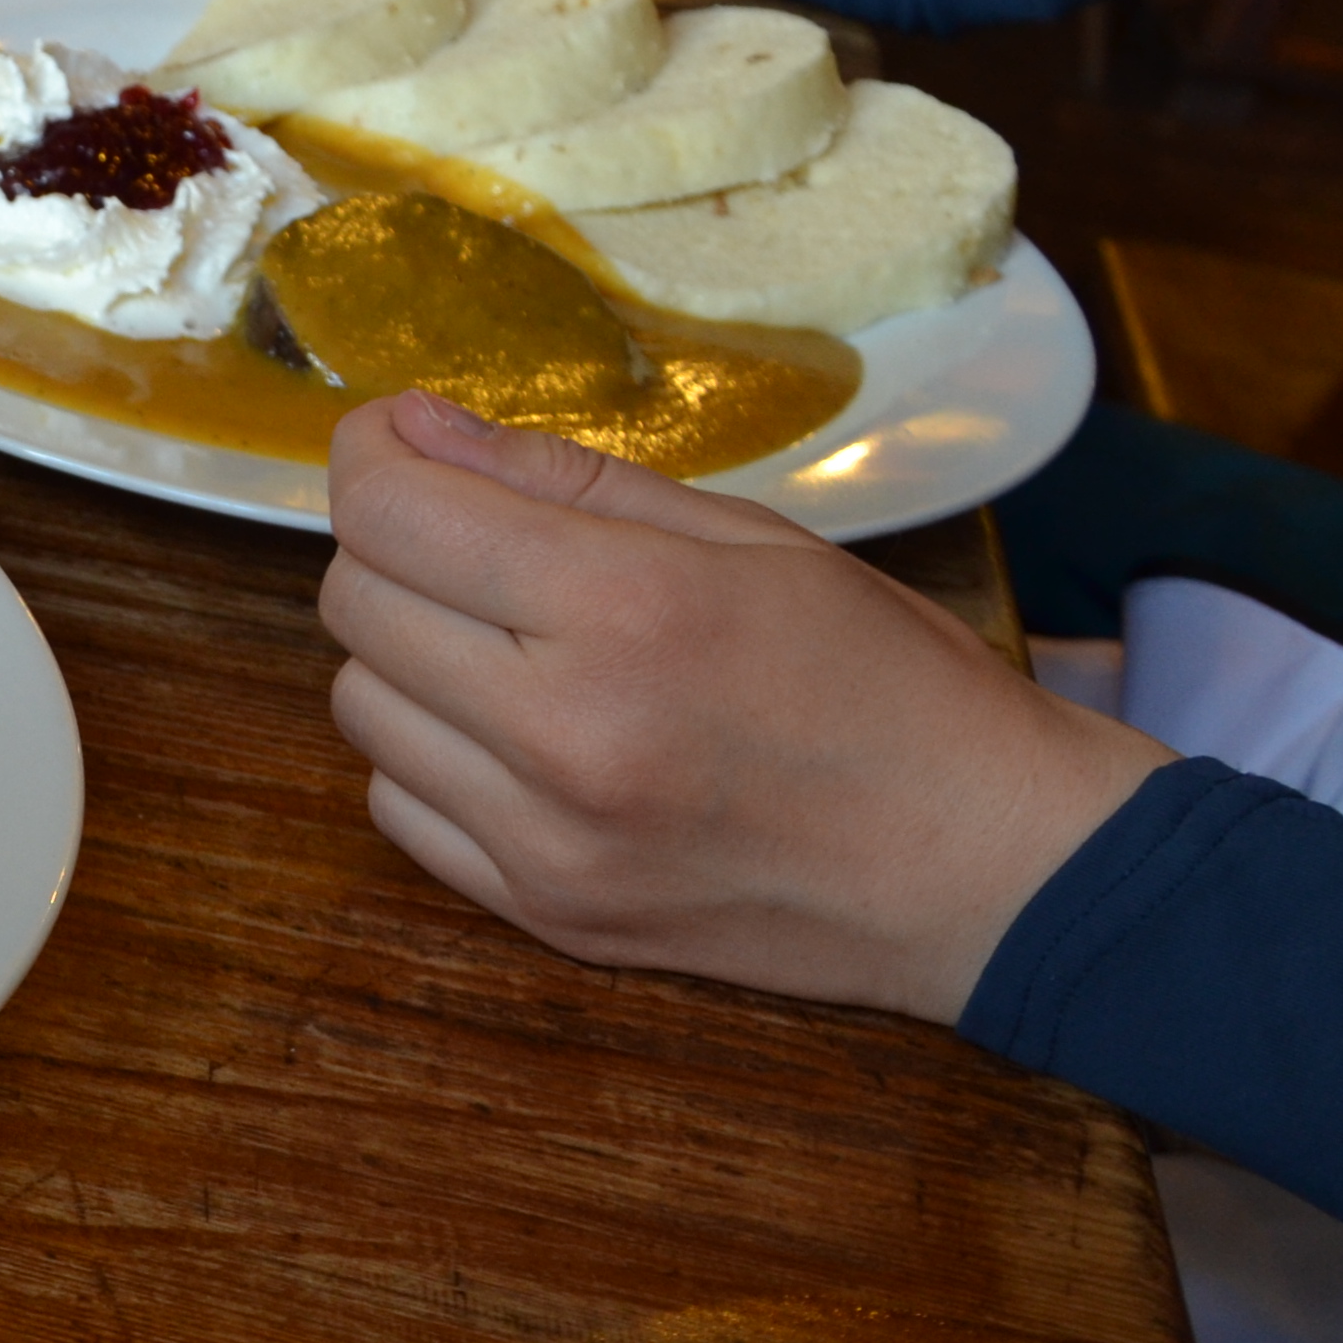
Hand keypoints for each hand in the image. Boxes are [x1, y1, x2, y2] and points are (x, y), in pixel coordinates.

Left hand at [317, 391, 1170, 1022]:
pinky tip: (522, 735)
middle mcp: (563, 732)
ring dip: (409, 654)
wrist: (988, 870)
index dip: (372, 453)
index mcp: (626, 609)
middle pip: (354, 603)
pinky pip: (401, 805)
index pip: (392, 512)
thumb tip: (414, 428)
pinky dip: (433, 755)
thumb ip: (564, 477)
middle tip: (477, 538)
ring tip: (515, 644)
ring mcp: (544, 840)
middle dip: (397, 546)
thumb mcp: (749, 538)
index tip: (400, 438)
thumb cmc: (889, 685)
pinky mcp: (542, 914)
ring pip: (361, 706)